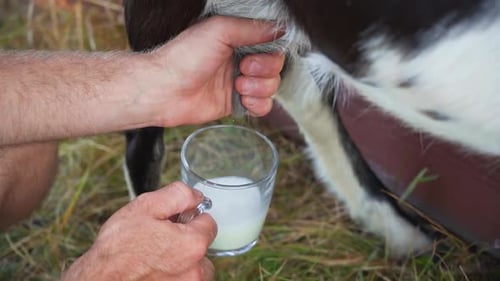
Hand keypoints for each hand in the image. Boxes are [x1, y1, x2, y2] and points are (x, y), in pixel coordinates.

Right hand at [61, 182, 216, 280]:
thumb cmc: (117, 249)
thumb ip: (178, 195)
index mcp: (193, 244)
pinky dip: (174, 276)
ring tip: (155, 259)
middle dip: (186, 241)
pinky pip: (185, 280)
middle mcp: (196, 270)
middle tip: (159, 241)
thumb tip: (196, 195)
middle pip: (203, 247)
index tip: (172, 223)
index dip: (189, 218)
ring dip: (182, 262)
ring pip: (196, 267)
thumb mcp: (145, 208)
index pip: (209, 222)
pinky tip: (154, 272)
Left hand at [141, 16, 284, 126]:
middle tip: (243, 69)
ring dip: (259, 88)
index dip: (270, 52)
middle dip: (264, 71)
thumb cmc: (185, 57)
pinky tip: (243, 99)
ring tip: (237, 86)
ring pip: (271, 87)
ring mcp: (239, 83)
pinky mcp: (236, 104)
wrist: (166, 90)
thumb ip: (251, 28)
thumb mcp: (220, 30)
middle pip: (275, 67)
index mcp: (237, 40)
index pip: (271, 44)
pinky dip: (258, 104)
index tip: (252, 55)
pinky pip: (263, 106)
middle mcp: (239, 60)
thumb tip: (279, 28)